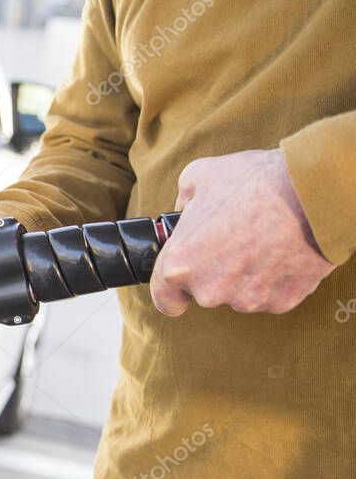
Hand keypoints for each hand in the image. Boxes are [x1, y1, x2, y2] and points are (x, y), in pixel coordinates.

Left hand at [151, 149, 334, 315]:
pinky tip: (281, 250)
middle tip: (234, 240)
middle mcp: (210, 290)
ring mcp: (248, 299)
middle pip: (206, 293)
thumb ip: (181, 202)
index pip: (165, 300)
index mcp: (180, 266)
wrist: (313, 189)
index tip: (184, 282)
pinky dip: (274, 279)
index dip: (173, 291)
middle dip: (215, 273)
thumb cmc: (254, 180)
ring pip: (239, 295)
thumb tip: (183, 213)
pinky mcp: (281, 301)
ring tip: (261, 240)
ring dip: (246, 276)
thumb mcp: (199, 176)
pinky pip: (271, 295)